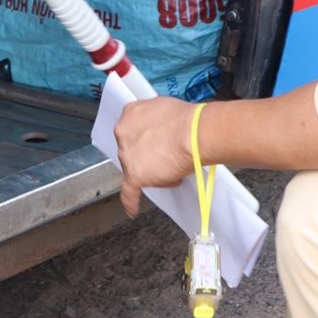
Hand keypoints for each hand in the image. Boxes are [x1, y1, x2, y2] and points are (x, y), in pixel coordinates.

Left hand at [114, 96, 196, 216]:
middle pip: (130, 150)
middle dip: (145, 155)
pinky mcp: (134, 175)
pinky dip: (131, 202)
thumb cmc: (187, 121)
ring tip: (168, 172)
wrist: (193, 134)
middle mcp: (123, 133)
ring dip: (148, 173)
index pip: (131, 130)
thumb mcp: (166, 109)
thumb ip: (157, 120)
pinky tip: (133, 209)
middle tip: (162, 158)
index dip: (143, 138)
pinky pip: (129, 193)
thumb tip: (162, 129)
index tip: (150, 143)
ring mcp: (127, 155)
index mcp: (131, 113)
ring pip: (133, 168)